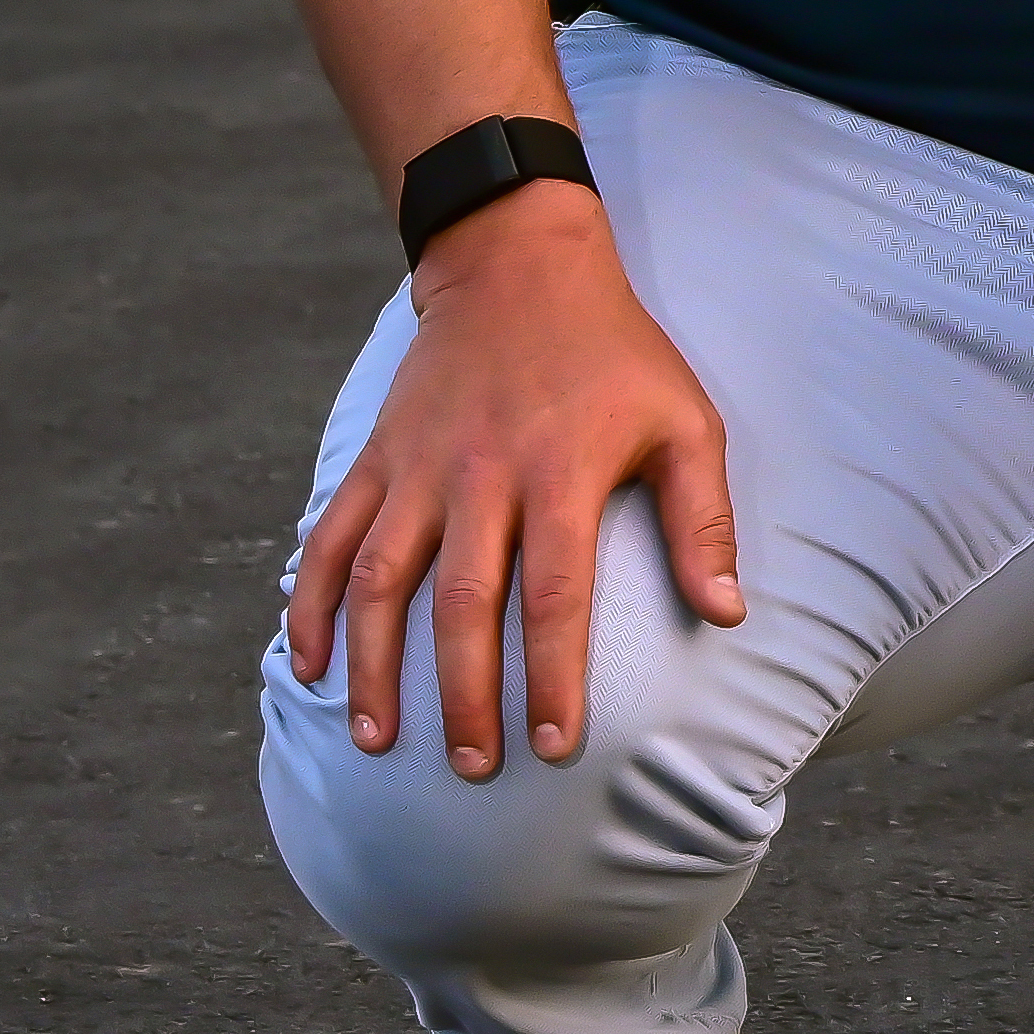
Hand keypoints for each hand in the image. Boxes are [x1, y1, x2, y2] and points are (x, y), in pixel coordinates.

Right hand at [281, 186, 742, 773]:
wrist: (519, 265)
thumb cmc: (616, 354)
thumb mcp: (684, 419)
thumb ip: (703, 521)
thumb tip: (726, 615)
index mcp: (562, 472)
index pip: (555, 595)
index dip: (552, 677)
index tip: (553, 746)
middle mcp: (481, 475)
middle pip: (463, 603)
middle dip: (463, 695)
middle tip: (473, 767)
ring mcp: (418, 468)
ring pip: (378, 581)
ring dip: (373, 666)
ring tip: (379, 738)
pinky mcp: (376, 458)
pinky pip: (328, 540)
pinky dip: (308, 605)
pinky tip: (307, 666)